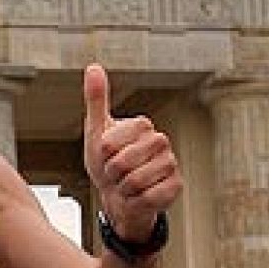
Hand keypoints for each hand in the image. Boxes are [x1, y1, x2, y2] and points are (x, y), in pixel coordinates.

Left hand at [82, 63, 181, 240]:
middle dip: (111, 173)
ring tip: (126, 184)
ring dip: (123, 188)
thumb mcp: (96, 131)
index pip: (109, 142)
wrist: (118, 196)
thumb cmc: (107, 162)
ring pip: (136, 181)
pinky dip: (135, 201)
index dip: (101, 154)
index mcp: (142, 125)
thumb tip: (93, 66)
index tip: (105, 155)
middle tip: (115, 173)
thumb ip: (96, 99)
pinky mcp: (176, 186)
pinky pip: (149, 197)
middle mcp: (161, 141)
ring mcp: (171, 164)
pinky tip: (138, 196)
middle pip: (123, 162)